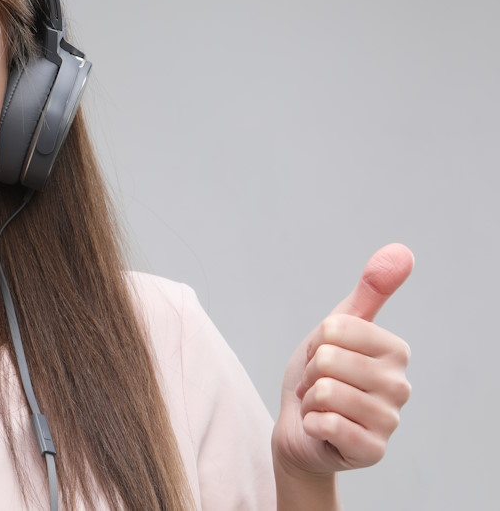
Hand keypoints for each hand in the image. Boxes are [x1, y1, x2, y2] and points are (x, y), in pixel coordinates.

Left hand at [273, 243, 412, 479]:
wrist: (300, 429)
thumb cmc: (320, 376)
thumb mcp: (336, 328)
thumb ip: (369, 291)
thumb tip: (402, 251)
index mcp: (395, 351)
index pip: (335, 328)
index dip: (316, 343)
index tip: (322, 359)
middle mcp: (401, 386)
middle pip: (328, 359)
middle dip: (310, 373)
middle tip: (318, 386)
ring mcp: (390, 421)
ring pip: (326, 391)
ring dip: (310, 400)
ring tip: (321, 407)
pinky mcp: (373, 451)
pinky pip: (327, 424)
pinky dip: (310, 424)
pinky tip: (322, 429)